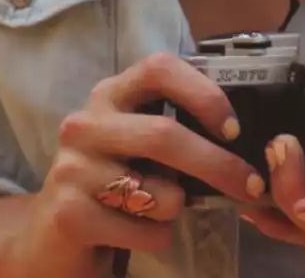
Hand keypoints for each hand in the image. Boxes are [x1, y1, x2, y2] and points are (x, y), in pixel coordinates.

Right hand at [10, 52, 268, 275]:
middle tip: (251, 186)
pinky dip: (159, 236)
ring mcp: (71, 168)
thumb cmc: (115, 178)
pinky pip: (143, 229)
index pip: (160, 69)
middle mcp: (85, 123)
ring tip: (163, 209)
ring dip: (178, 207)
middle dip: (218, 164)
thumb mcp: (142, 141)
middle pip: (165, 135)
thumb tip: (246, 138)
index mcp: (111, 94)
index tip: (233, 128)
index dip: (204, 94)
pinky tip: (141, 232)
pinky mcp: (68, 213)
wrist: (53, 232)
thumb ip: (180, 126)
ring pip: (158, 191)